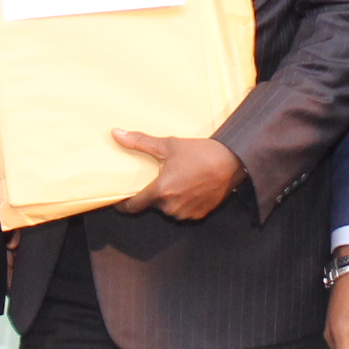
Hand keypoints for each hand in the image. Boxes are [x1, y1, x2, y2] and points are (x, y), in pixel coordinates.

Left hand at [113, 130, 243, 222]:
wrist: (232, 162)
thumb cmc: (200, 153)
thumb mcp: (168, 145)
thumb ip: (140, 142)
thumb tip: (116, 133)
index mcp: (161, 191)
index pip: (133, 206)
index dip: (124, 205)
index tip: (119, 201)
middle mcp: (171, 206)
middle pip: (153, 205)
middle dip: (154, 194)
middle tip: (160, 178)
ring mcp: (186, 213)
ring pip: (169, 209)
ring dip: (169, 199)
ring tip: (178, 181)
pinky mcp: (199, 215)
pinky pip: (183, 211)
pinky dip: (183, 202)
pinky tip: (190, 188)